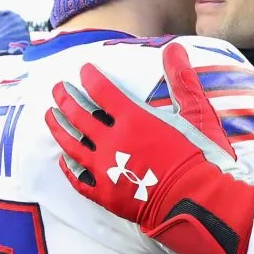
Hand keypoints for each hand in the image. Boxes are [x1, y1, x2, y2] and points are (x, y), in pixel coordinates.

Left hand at [46, 43, 253, 253]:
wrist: (200, 205)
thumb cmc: (203, 159)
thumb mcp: (198, 114)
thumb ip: (182, 80)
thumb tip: (174, 48)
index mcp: (134, 118)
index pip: (102, 91)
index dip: (90, 78)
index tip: (84, 70)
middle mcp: (113, 141)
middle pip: (79, 115)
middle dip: (66, 98)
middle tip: (57, 89)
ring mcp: (105, 170)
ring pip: (72, 145)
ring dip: (58, 128)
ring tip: (50, 116)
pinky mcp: (106, 195)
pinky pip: (78, 179)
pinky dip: (68, 168)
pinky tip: (63, 161)